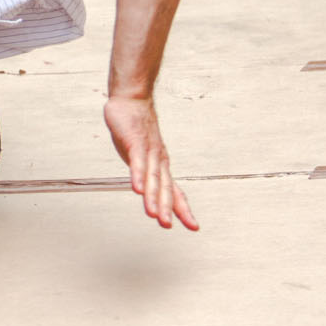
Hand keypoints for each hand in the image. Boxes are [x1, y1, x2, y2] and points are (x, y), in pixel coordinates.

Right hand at [104, 95, 199, 229]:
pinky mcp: (134, 142)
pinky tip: (136, 188)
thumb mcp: (143, 155)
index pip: (175, 191)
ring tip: (154, 214)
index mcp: (161, 165)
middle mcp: (158, 160)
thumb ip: (146, 173)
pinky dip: (137, 175)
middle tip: (167, 225)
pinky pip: (137, 161)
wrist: (132, 99)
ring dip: (153, 197)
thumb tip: (148, 190)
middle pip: (164, 187)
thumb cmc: (136, 128)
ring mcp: (147, 151)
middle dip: (167, 208)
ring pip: (151, 177)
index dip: (183, 209)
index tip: (193, 226)